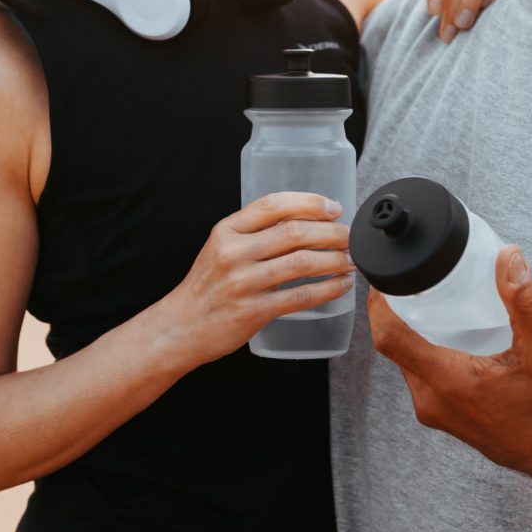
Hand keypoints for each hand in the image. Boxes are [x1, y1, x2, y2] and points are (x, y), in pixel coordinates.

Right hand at [148, 194, 354, 366]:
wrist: (180, 328)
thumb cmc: (205, 288)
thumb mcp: (220, 248)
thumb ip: (252, 233)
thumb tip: (303, 221)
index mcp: (226, 231)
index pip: (273, 204)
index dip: (309, 203)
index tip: (333, 207)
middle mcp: (234, 252)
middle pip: (294, 232)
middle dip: (331, 232)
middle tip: (349, 236)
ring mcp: (244, 282)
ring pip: (302, 262)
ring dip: (335, 259)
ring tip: (351, 260)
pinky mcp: (254, 311)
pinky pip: (300, 296)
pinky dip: (327, 289)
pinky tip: (341, 285)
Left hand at [364, 245, 531, 480]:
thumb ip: (525, 301)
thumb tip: (509, 258)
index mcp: (446, 381)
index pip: (389, 338)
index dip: (378, 304)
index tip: (383, 277)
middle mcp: (432, 400)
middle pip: (395, 348)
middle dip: (398, 312)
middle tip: (414, 280)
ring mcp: (436, 413)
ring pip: (409, 363)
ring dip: (412, 334)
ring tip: (432, 303)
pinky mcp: (445, 418)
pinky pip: (422, 379)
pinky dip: (426, 353)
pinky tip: (449, 338)